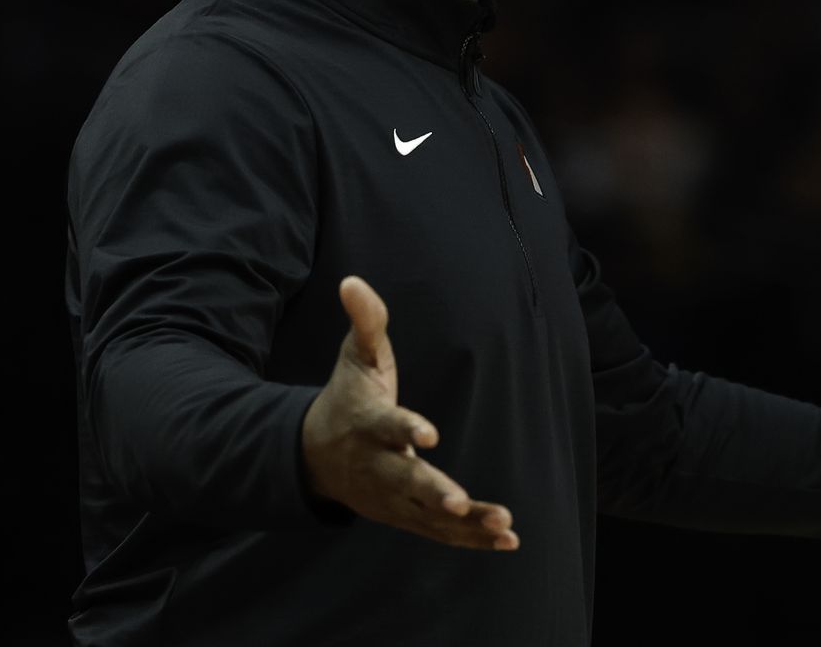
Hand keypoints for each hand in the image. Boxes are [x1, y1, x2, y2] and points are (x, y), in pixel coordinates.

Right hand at [300, 275, 519, 549]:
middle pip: (407, 482)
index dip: (407, 429)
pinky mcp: (405, 514)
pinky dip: (471, 539)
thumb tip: (352, 281)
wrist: (313, 455)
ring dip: (466, 523)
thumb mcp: (354, 357)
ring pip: (429, 514)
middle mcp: (379, 465)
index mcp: (369, 422)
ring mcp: (392, 495)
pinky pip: (440, 532)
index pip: (388, 426)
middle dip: (434, 492)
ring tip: (504, 525)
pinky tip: (507, 540)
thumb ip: (365, 321)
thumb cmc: (346, 398)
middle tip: (459, 502)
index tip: (429, 435)